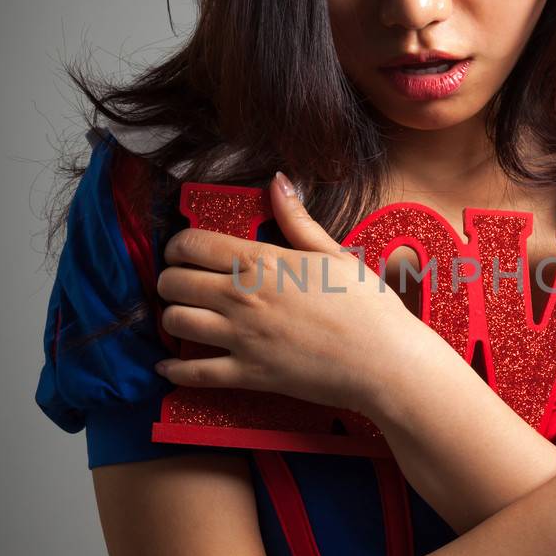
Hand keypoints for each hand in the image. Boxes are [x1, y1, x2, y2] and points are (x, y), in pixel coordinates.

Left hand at [153, 173, 421, 414]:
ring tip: (183, 316)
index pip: (192, 244)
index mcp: (262, 262)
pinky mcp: (248, 375)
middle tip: (181, 283)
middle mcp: (243, 297)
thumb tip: (278, 180)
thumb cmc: (368, 306)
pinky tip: (169, 368)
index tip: (182, 251)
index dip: (177, 245)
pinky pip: (194, 374)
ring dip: (172, 318)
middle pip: (174, 282)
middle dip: (170, 280)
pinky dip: (174, 371)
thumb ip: (297, 219)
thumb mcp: (334, 253)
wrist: (386, 361)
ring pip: (176, 323)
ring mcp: (242, 338)